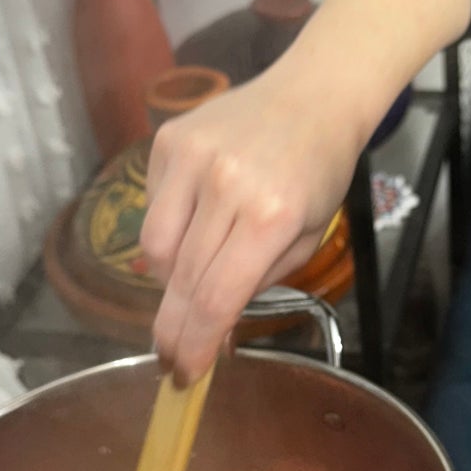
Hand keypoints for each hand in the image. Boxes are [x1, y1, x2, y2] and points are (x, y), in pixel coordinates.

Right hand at [141, 60, 360, 383]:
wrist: (312, 96)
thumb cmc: (317, 172)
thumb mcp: (305, 236)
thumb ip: (258, 281)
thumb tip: (212, 325)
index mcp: (270, 217)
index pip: (217, 298)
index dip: (195, 343)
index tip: (184, 374)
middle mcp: (227, 186)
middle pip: (182, 280)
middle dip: (172, 328)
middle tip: (168, 356)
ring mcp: (193, 159)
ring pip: (155, 248)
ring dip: (167, 279)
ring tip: (190, 280)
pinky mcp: (169, 141)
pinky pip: (153, 208)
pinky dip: (168, 228)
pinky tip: (196, 217)